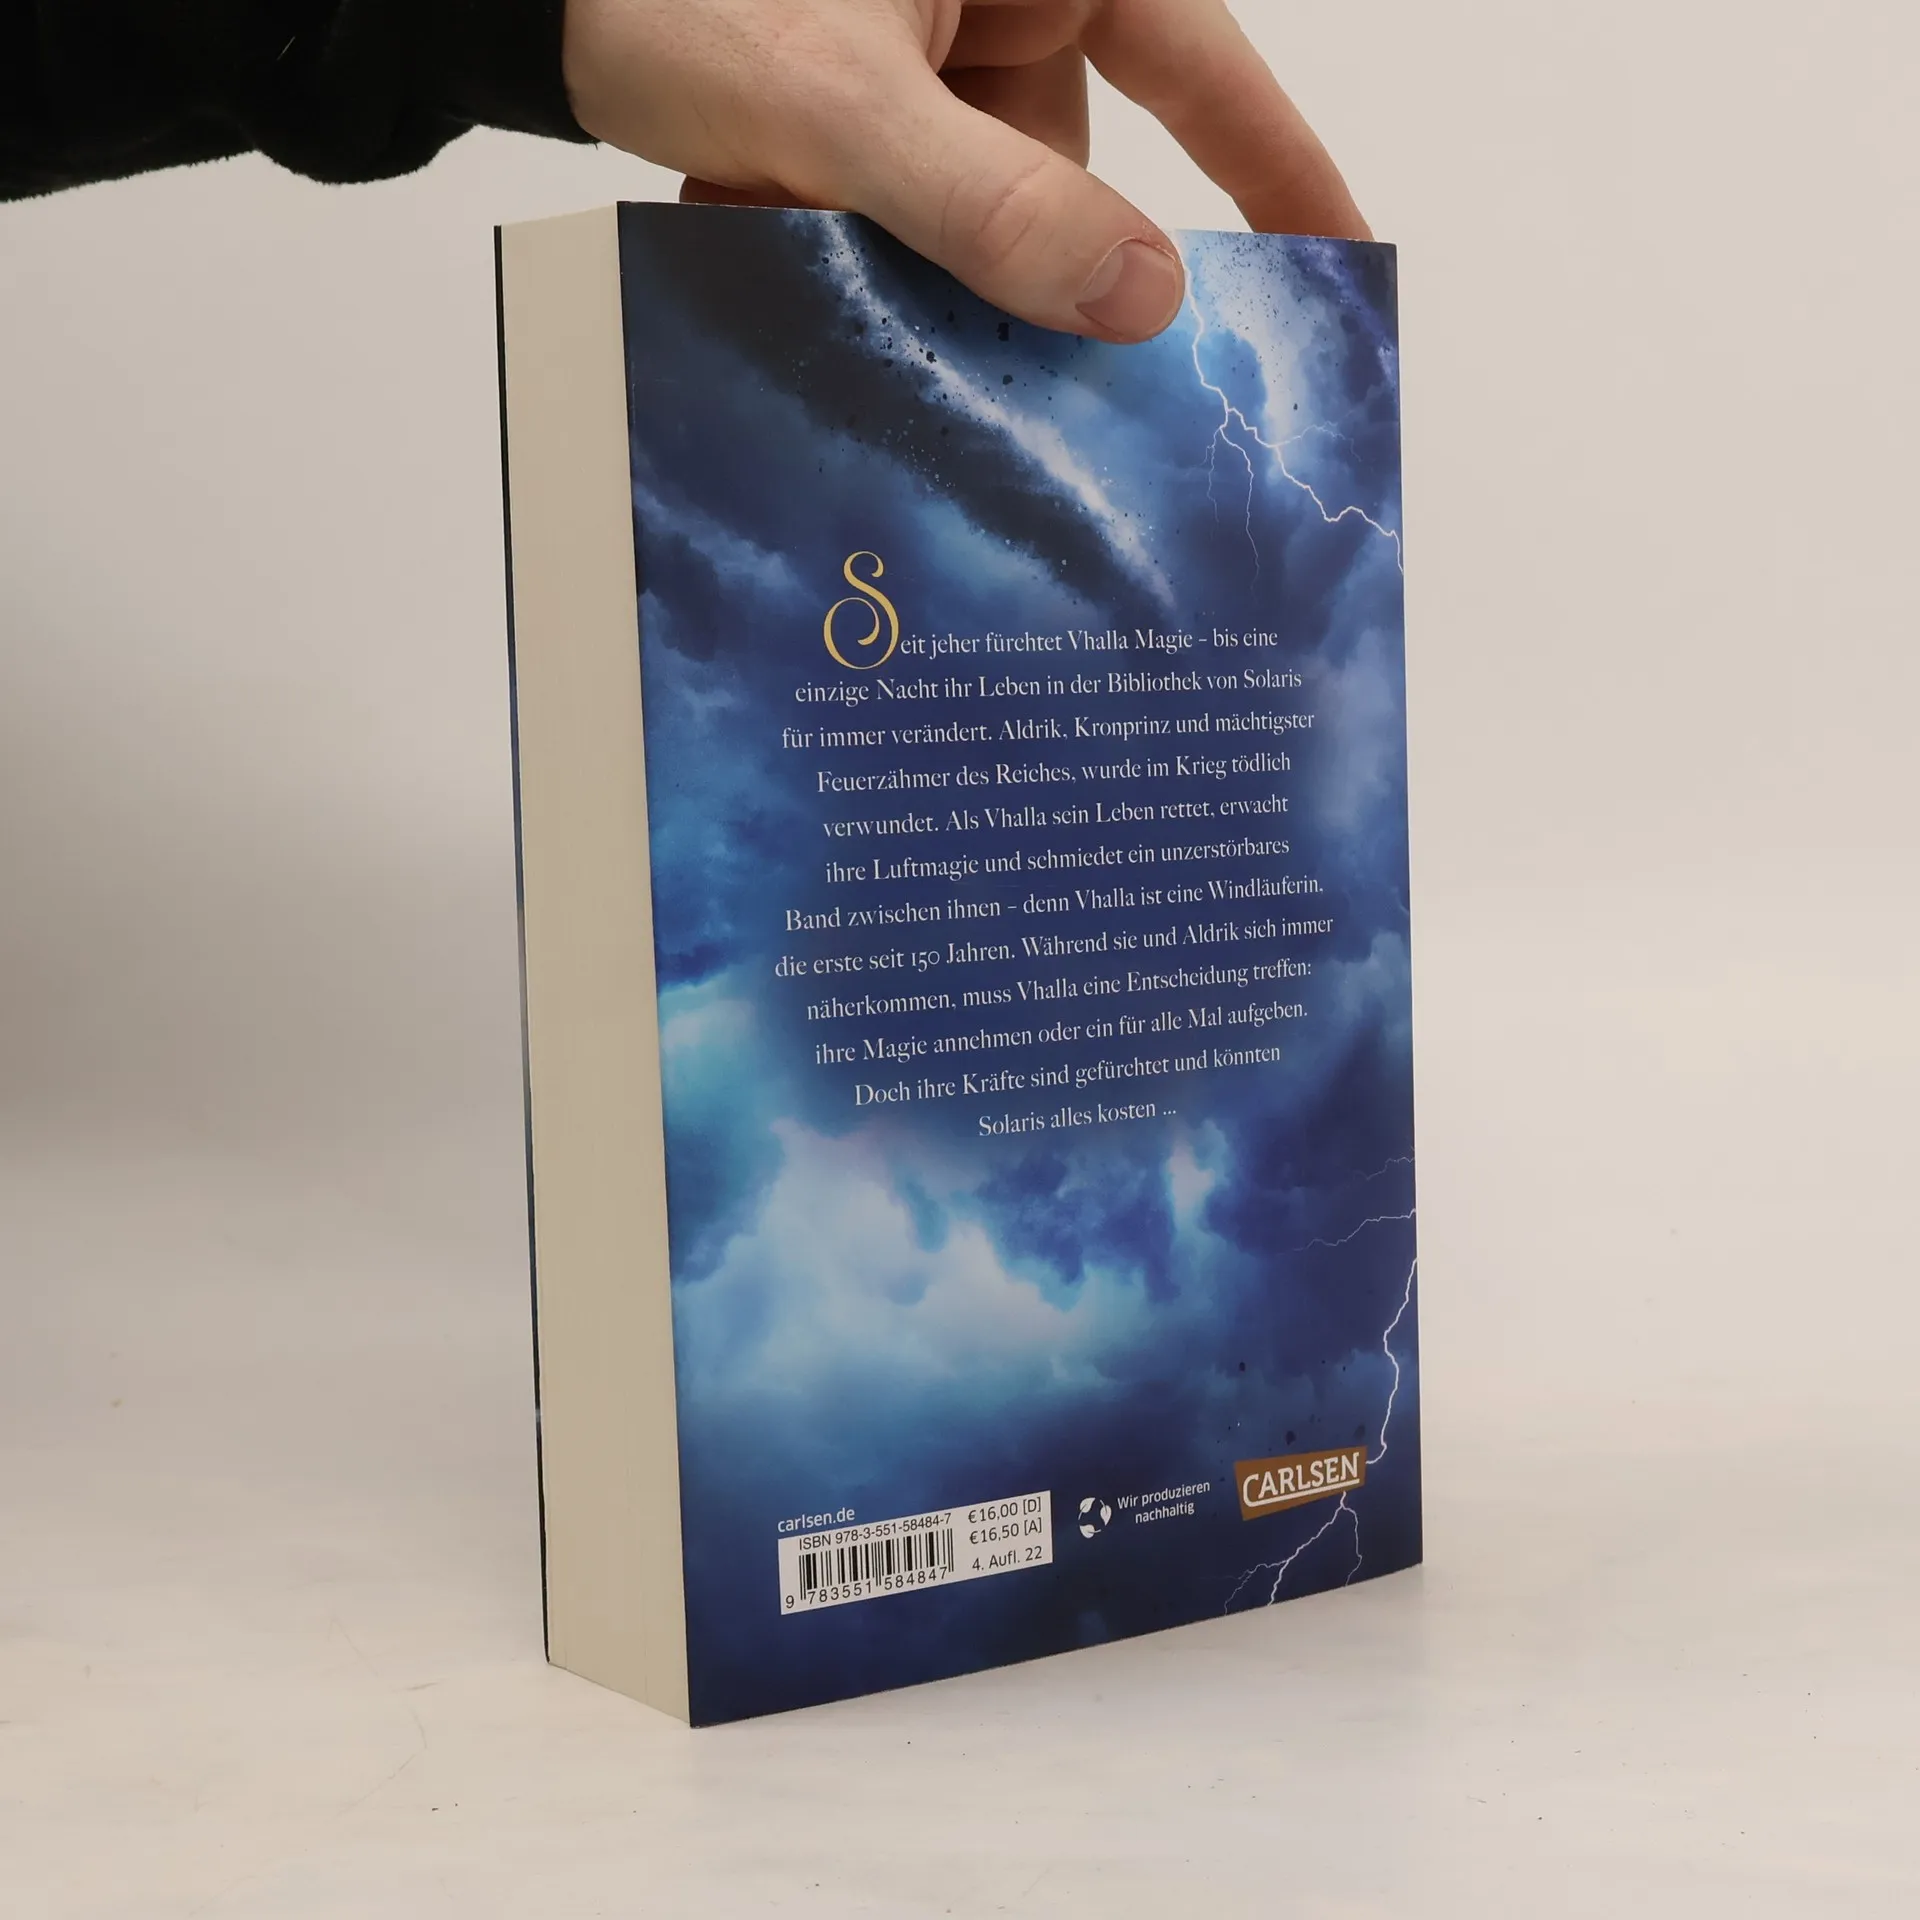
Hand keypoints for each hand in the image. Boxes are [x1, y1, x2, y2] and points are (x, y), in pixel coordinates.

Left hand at [561, 0, 1366, 342]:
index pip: (1206, 68)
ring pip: (975, 215)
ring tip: (813, 271)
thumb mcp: (840, 101)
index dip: (1281, 172)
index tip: (1340, 269)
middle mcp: (1002, 4)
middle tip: (1011, 379)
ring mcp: (933, 61)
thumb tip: (1139, 302)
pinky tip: (769, 240)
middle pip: (1072, 174)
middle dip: (1013, 273)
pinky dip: (849, 253)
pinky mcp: (870, 109)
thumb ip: (989, 205)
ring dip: (900, 274)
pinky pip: (904, 214)